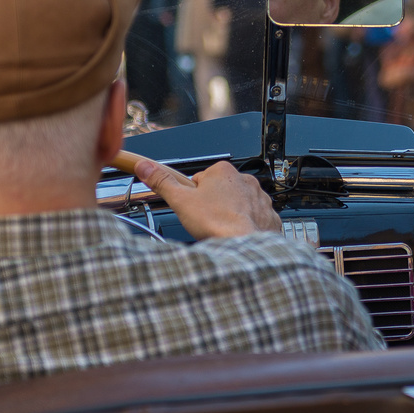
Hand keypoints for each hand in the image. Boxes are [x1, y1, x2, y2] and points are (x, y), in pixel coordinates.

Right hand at [134, 159, 279, 238]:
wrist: (245, 245)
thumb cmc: (217, 223)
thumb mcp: (181, 201)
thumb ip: (162, 182)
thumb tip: (146, 167)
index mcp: (222, 171)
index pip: (201, 180)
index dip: (193, 196)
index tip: (192, 207)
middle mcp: (244, 180)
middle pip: (220, 191)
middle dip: (212, 205)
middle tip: (205, 220)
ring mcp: (258, 197)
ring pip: (238, 204)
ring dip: (229, 215)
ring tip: (221, 229)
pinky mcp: (268, 215)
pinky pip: (254, 218)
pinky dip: (246, 226)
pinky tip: (237, 234)